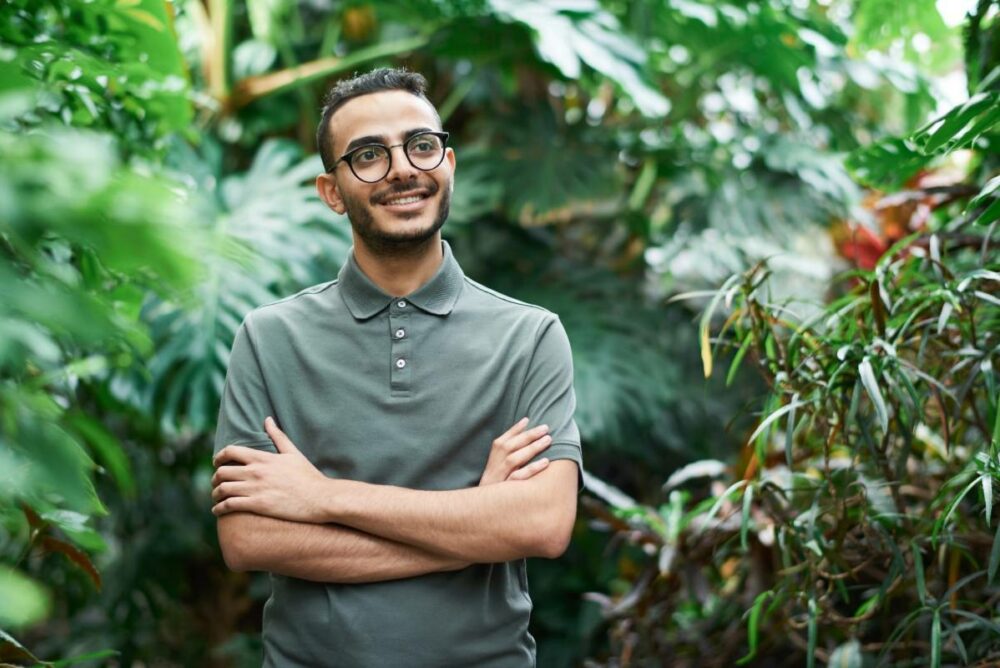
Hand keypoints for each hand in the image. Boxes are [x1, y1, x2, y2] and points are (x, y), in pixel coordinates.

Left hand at [211, 416, 330, 521]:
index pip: (231, 451)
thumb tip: (267, 420)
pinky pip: (229, 505)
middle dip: (216, 477)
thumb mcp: (293, 453)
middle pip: (222, 471)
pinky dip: (219, 508)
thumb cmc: (308, 476)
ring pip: (222, 489)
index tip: (217, 462)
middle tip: (217, 482)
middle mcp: (256, 472)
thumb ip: (278, 436)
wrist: (319, 498)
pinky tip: (218, 510)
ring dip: (216, 493)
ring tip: (217, 496)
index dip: (220, 456)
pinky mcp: (258, 505)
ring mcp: (255, 489)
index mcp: (263, 458)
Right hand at [479, 417, 551, 485]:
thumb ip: (510, 447)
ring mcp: (500, 478)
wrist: (484, 507)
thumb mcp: (498, 466)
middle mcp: (495, 466)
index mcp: (493, 459)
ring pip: (514, 460)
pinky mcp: (506, 491)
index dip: (514, 430)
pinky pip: (519, 477)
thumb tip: (525, 424)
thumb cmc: (498, 483)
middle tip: (545, 428)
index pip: (503, 441)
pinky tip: (545, 462)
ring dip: (531, 448)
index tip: (528, 420)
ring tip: (548, 440)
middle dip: (528, 436)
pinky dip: (532, 468)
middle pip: (509, 447)